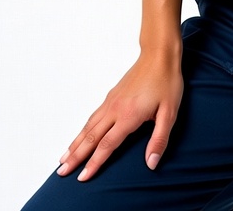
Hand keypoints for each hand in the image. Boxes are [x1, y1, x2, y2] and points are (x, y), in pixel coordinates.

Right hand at [57, 45, 183, 181]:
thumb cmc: (167, 82)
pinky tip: (80, 135)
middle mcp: (115, 109)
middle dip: (76, 156)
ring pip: (88, 125)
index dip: (94, 163)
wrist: (159, 55)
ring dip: (75, 143)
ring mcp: (111, 101)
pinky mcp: (111, 95)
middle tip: (61, 172)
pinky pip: (93, 116)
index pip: (107, 145)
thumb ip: (159, 139)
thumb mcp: (170, 112)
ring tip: (63, 158)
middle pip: (91, 137)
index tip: (82, 177)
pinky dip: (83, 129)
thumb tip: (151, 163)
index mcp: (129, 116)